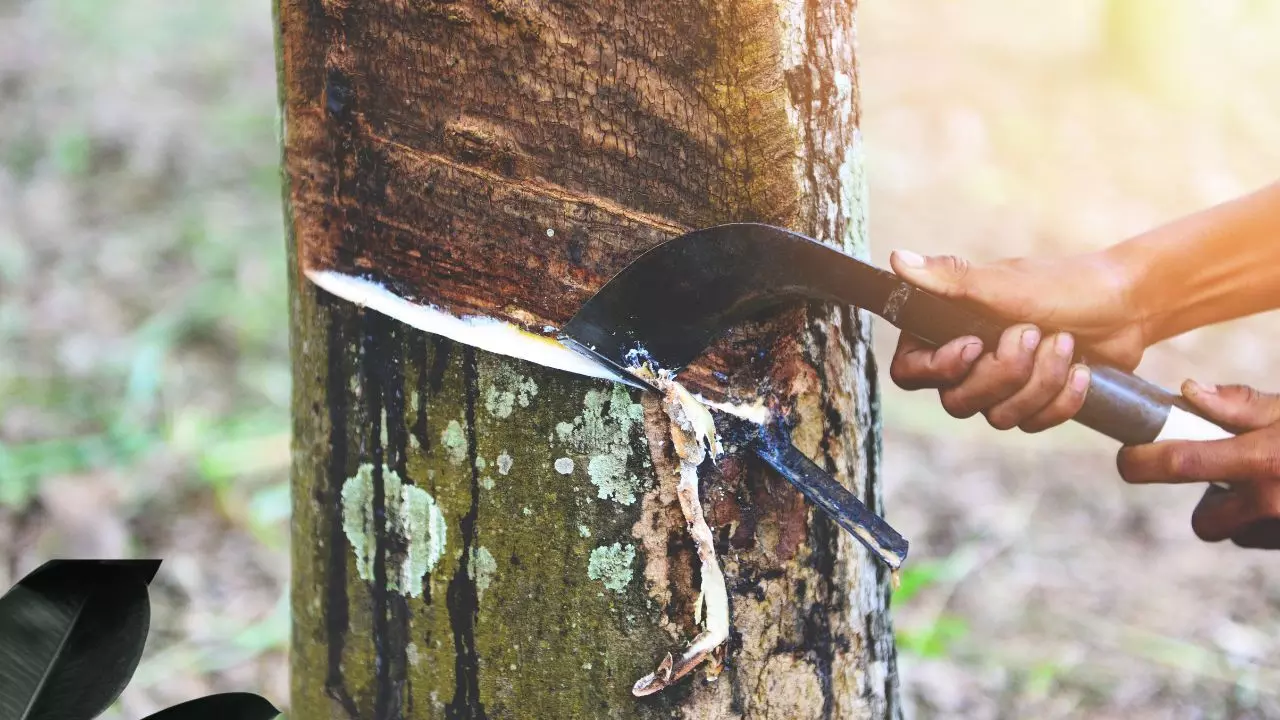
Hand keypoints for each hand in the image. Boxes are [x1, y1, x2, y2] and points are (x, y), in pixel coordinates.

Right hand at [887, 250, 1147, 431]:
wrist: (1126, 305)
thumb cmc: (1062, 285)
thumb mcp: (1003, 283)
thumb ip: (949, 279)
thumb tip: (898, 259)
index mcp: (946, 330)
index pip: (909, 372)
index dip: (938, 369)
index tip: (974, 345)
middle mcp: (966, 363)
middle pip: (957, 401)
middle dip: (1004, 373)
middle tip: (1034, 333)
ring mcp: (998, 388)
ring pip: (998, 416)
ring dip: (1039, 381)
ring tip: (1065, 344)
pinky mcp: (1031, 404)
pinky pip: (1032, 424)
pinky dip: (1061, 400)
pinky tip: (1081, 372)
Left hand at [1117, 381, 1279, 548]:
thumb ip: (1243, 405)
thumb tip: (1190, 390)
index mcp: (1261, 460)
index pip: (1180, 464)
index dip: (1142, 462)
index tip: (1128, 457)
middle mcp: (1269, 501)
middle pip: (1204, 521)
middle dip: (1208, 502)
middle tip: (1225, 477)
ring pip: (1234, 532)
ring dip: (1241, 515)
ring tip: (1267, 484)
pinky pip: (1261, 538)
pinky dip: (1265, 523)